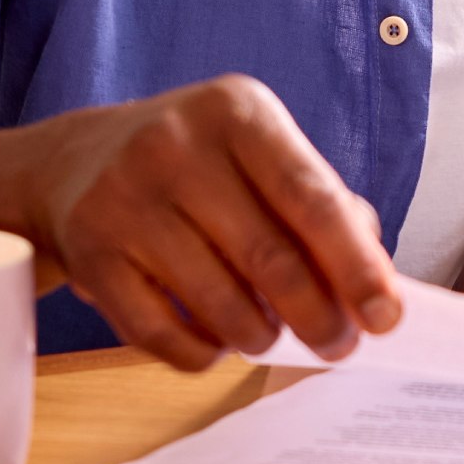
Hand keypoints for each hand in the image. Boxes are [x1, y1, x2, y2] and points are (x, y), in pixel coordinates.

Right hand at [28, 74, 404, 371]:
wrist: (77, 160)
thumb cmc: (198, 163)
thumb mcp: (261, 152)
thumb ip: (322, 205)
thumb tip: (371, 282)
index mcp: (238, 111)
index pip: (311, 197)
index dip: (355, 265)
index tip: (386, 316)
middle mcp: (176, 146)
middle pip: (269, 257)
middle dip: (317, 316)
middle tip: (339, 345)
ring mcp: (125, 198)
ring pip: (217, 303)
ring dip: (260, 336)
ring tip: (271, 334)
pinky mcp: (88, 251)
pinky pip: (160, 333)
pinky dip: (202, 352)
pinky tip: (217, 340)